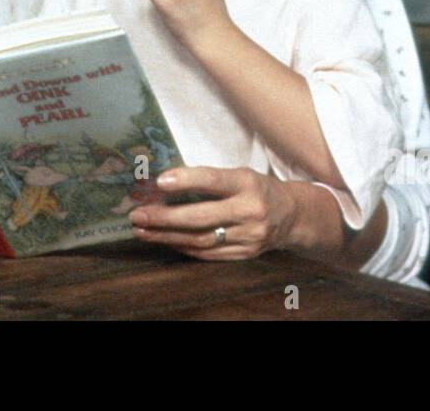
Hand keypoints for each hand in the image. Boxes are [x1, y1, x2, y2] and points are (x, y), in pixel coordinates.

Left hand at [126, 166, 299, 259]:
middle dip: (165, 217)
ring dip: (167, 236)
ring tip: (142, 231)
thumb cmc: (257, 189)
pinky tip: (164, 241)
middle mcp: (250, 211)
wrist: (292, 216)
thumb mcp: (240, 174)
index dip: (187, 180)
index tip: (160, 182)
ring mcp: (248, 237)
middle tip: (138, 215)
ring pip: (201, 240)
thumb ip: (210, 180)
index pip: (214, 181)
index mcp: (248, 184)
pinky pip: (207, 254)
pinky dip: (183, 247)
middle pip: (202, 217)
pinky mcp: (244, 254)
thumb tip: (164, 184)